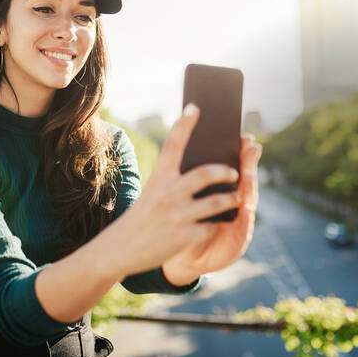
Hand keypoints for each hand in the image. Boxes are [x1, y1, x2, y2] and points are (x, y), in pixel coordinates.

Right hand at [88, 104, 244, 277]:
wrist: (119, 249)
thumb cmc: (143, 216)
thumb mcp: (153, 193)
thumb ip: (174, 181)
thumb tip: (208, 171)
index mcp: (160, 178)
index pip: (173, 145)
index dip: (184, 124)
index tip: (195, 107)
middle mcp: (168, 194)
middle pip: (205, 174)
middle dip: (225, 171)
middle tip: (235, 172)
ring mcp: (176, 216)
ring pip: (216, 203)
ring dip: (231, 199)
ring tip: (238, 197)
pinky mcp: (183, 237)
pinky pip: (211, 228)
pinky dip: (217, 225)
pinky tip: (219, 224)